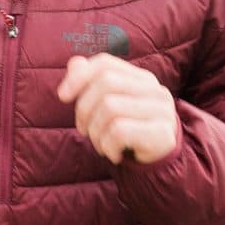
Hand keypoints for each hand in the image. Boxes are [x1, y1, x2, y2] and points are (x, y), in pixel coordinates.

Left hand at [57, 54, 178, 164]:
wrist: (160, 161)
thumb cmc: (129, 129)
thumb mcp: (109, 105)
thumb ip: (91, 82)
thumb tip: (74, 63)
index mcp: (141, 78)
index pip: (105, 63)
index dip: (79, 77)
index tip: (62, 96)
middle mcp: (154, 89)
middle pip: (106, 83)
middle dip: (84, 109)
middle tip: (83, 130)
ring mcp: (162, 110)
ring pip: (110, 108)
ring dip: (95, 132)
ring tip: (100, 144)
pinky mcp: (162, 134)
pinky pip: (119, 132)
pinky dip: (107, 146)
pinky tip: (113, 154)